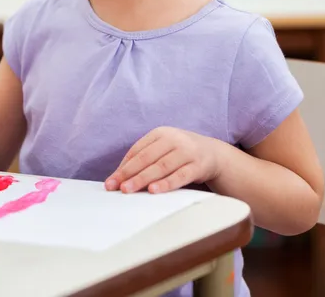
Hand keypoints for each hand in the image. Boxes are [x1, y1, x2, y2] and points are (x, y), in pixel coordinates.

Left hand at [105, 127, 221, 193]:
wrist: (213, 153)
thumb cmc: (180, 153)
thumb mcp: (163, 149)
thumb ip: (145, 159)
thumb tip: (120, 177)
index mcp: (160, 133)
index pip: (137, 150)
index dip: (123, 166)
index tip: (111, 182)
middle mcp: (173, 139)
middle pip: (146, 158)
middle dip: (128, 174)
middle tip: (115, 187)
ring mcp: (186, 152)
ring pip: (161, 167)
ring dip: (143, 179)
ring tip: (128, 190)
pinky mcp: (198, 165)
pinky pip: (180, 176)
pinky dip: (166, 183)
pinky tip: (154, 190)